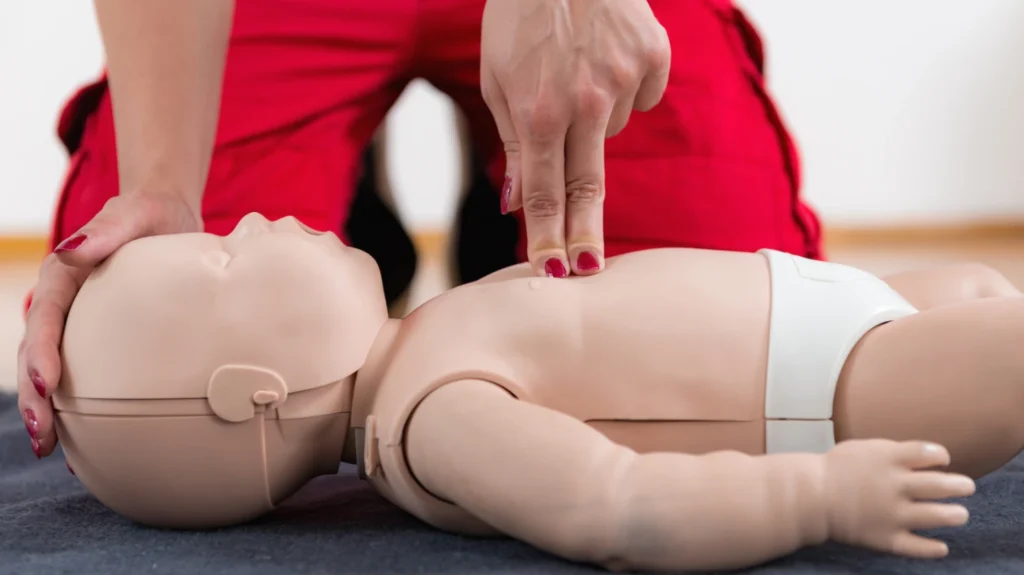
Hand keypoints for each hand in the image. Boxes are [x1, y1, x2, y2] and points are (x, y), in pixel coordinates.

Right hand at [18, 192, 201, 457]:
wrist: (165, 215)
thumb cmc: (149, 213)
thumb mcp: (131, 215)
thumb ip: (103, 231)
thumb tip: (67, 249)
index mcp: (63, 278)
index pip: (44, 319)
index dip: (39, 354)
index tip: (45, 385)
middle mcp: (64, 305)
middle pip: (39, 356)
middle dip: (36, 400)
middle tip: (42, 437)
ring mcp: (80, 325)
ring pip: (56, 374)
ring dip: (51, 412)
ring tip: (51, 452)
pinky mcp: (103, 338)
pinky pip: (87, 376)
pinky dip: (83, 409)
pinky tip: (88, 444)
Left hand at [481, 0, 669, 276]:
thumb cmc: (518, 17)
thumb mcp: (496, 78)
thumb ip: (510, 142)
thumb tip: (513, 205)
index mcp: (538, 111)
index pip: (542, 192)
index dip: (546, 235)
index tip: (552, 271)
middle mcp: (584, 102)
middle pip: (587, 186)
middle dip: (584, 233)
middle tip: (586, 269)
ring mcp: (623, 80)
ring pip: (611, 132)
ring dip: (593, 122)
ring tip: (575, 73)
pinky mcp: (653, 57)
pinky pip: (642, 97)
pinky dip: (626, 89)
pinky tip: (607, 58)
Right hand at [823, 439, 975, 558]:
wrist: (810, 495)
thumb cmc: (837, 469)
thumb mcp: (864, 448)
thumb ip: (895, 452)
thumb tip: (927, 458)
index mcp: (888, 459)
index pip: (928, 453)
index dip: (942, 456)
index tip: (943, 460)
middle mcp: (894, 486)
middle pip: (939, 484)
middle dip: (959, 485)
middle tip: (967, 486)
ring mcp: (891, 514)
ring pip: (935, 516)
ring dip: (954, 515)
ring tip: (960, 514)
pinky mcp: (885, 537)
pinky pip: (916, 547)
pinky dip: (933, 549)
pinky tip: (942, 546)